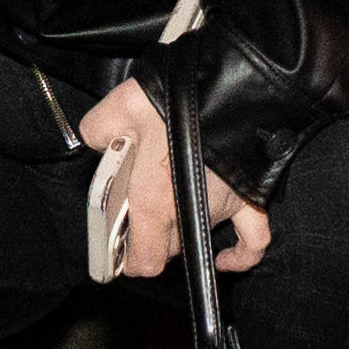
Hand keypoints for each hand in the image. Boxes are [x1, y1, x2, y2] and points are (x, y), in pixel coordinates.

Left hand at [74, 75, 271, 279]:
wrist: (230, 87)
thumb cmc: (175, 100)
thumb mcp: (120, 108)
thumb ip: (98, 128)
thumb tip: (95, 138)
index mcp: (153, 202)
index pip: (143, 261)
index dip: (128, 260)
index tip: (118, 248)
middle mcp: (186, 214)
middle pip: (166, 249)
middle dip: (150, 237)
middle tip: (137, 211)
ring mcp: (220, 209)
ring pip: (195, 240)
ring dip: (180, 232)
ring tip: (167, 207)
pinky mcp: (249, 199)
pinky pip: (253, 240)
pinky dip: (240, 255)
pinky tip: (225, 259)